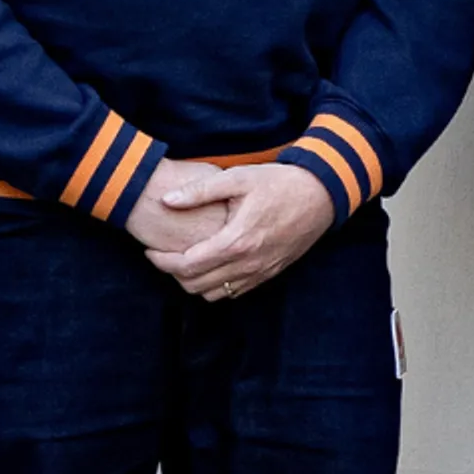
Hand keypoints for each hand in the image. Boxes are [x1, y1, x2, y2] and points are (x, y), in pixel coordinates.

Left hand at [142, 162, 338, 300]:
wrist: (322, 194)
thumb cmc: (279, 183)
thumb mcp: (238, 178)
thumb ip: (199, 191)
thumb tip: (166, 201)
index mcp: (236, 240)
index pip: (186, 265)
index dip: (161, 261)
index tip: (151, 251)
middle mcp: (248, 263)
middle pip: (195, 285)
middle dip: (173, 274)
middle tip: (165, 255)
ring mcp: (261, 271)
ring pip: (213, 294)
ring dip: (194, 282)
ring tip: (187, 261)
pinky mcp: (270, 273)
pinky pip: (234, 292)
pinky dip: (216, 285)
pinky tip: (213, 264)